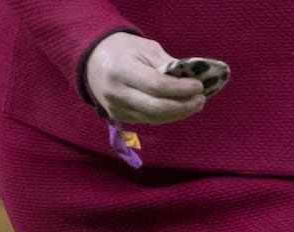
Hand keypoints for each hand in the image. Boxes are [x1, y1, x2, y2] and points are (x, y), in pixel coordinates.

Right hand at [85, 32, 205, 124]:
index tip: (199, 86)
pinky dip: (168, 116)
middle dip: (183, 106)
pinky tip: (180, 108)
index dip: (180, 89)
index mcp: (121, 70)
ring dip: (179, 113)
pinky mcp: (120, 117)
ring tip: (195, 104)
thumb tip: (191, 79)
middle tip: (201, 99)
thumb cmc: (123, 50)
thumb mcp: (145, 48)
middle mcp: (116, 93)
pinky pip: (149, 120)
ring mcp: (116, 109)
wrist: (92, 60)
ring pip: (154, 118)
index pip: (155, 86)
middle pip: (156, 108)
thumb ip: (168, 64)